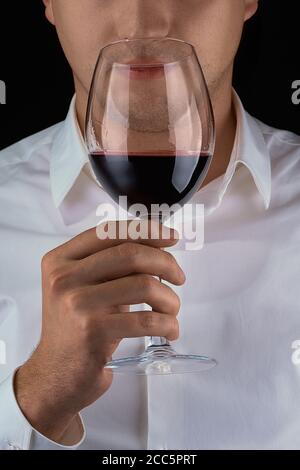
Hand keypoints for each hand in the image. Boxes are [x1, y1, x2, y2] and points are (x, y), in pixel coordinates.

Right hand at [15, 219, 184, 442]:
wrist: (55, 374)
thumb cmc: (75, 327)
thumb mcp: (80, 286)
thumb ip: (108, 263)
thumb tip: (157, 244)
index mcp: (60, 260)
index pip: (110, 231)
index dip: (146, 230)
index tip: (171, 237)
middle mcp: (64, 278)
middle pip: (130, 254)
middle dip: (166, 262)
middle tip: (179, 277)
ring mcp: (78, 305)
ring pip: (144, 285)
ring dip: (170, 298)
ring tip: (171, 309)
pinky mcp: (94, 332)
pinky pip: (147, 319)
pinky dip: (168, 324)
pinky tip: (169, 330)